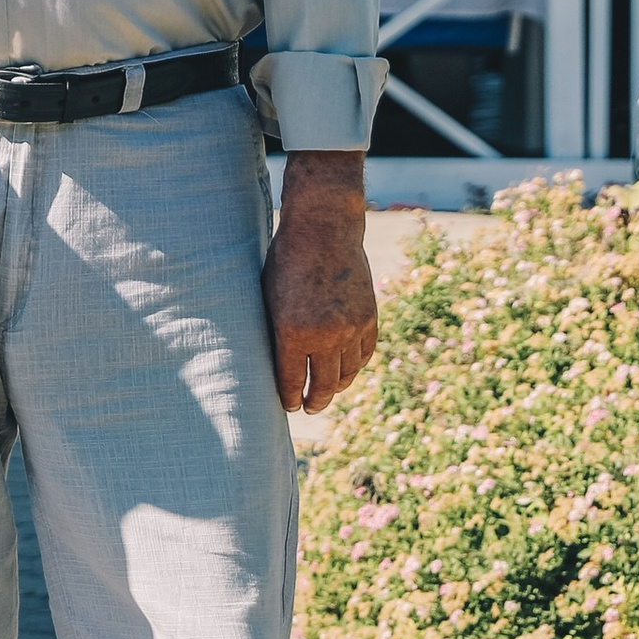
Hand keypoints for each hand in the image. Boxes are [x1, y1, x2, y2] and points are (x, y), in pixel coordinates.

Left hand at [263, 149, 376, 414]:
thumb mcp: (269, 297)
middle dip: (314, 401)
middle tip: (309, 408)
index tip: (289, 406)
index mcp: (292, 331)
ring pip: (346, 373)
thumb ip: (276, 332)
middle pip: (323, 386)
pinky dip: (355, 366)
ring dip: (336, 387)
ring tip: (327, 391)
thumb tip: (277, 365)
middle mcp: (324, 335)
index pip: (291, 381)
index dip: (290, 398)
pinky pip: (364, 354)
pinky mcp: (369, 318)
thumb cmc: (286, 261)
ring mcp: (350, 328)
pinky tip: (345, 370)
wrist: (324, 229)